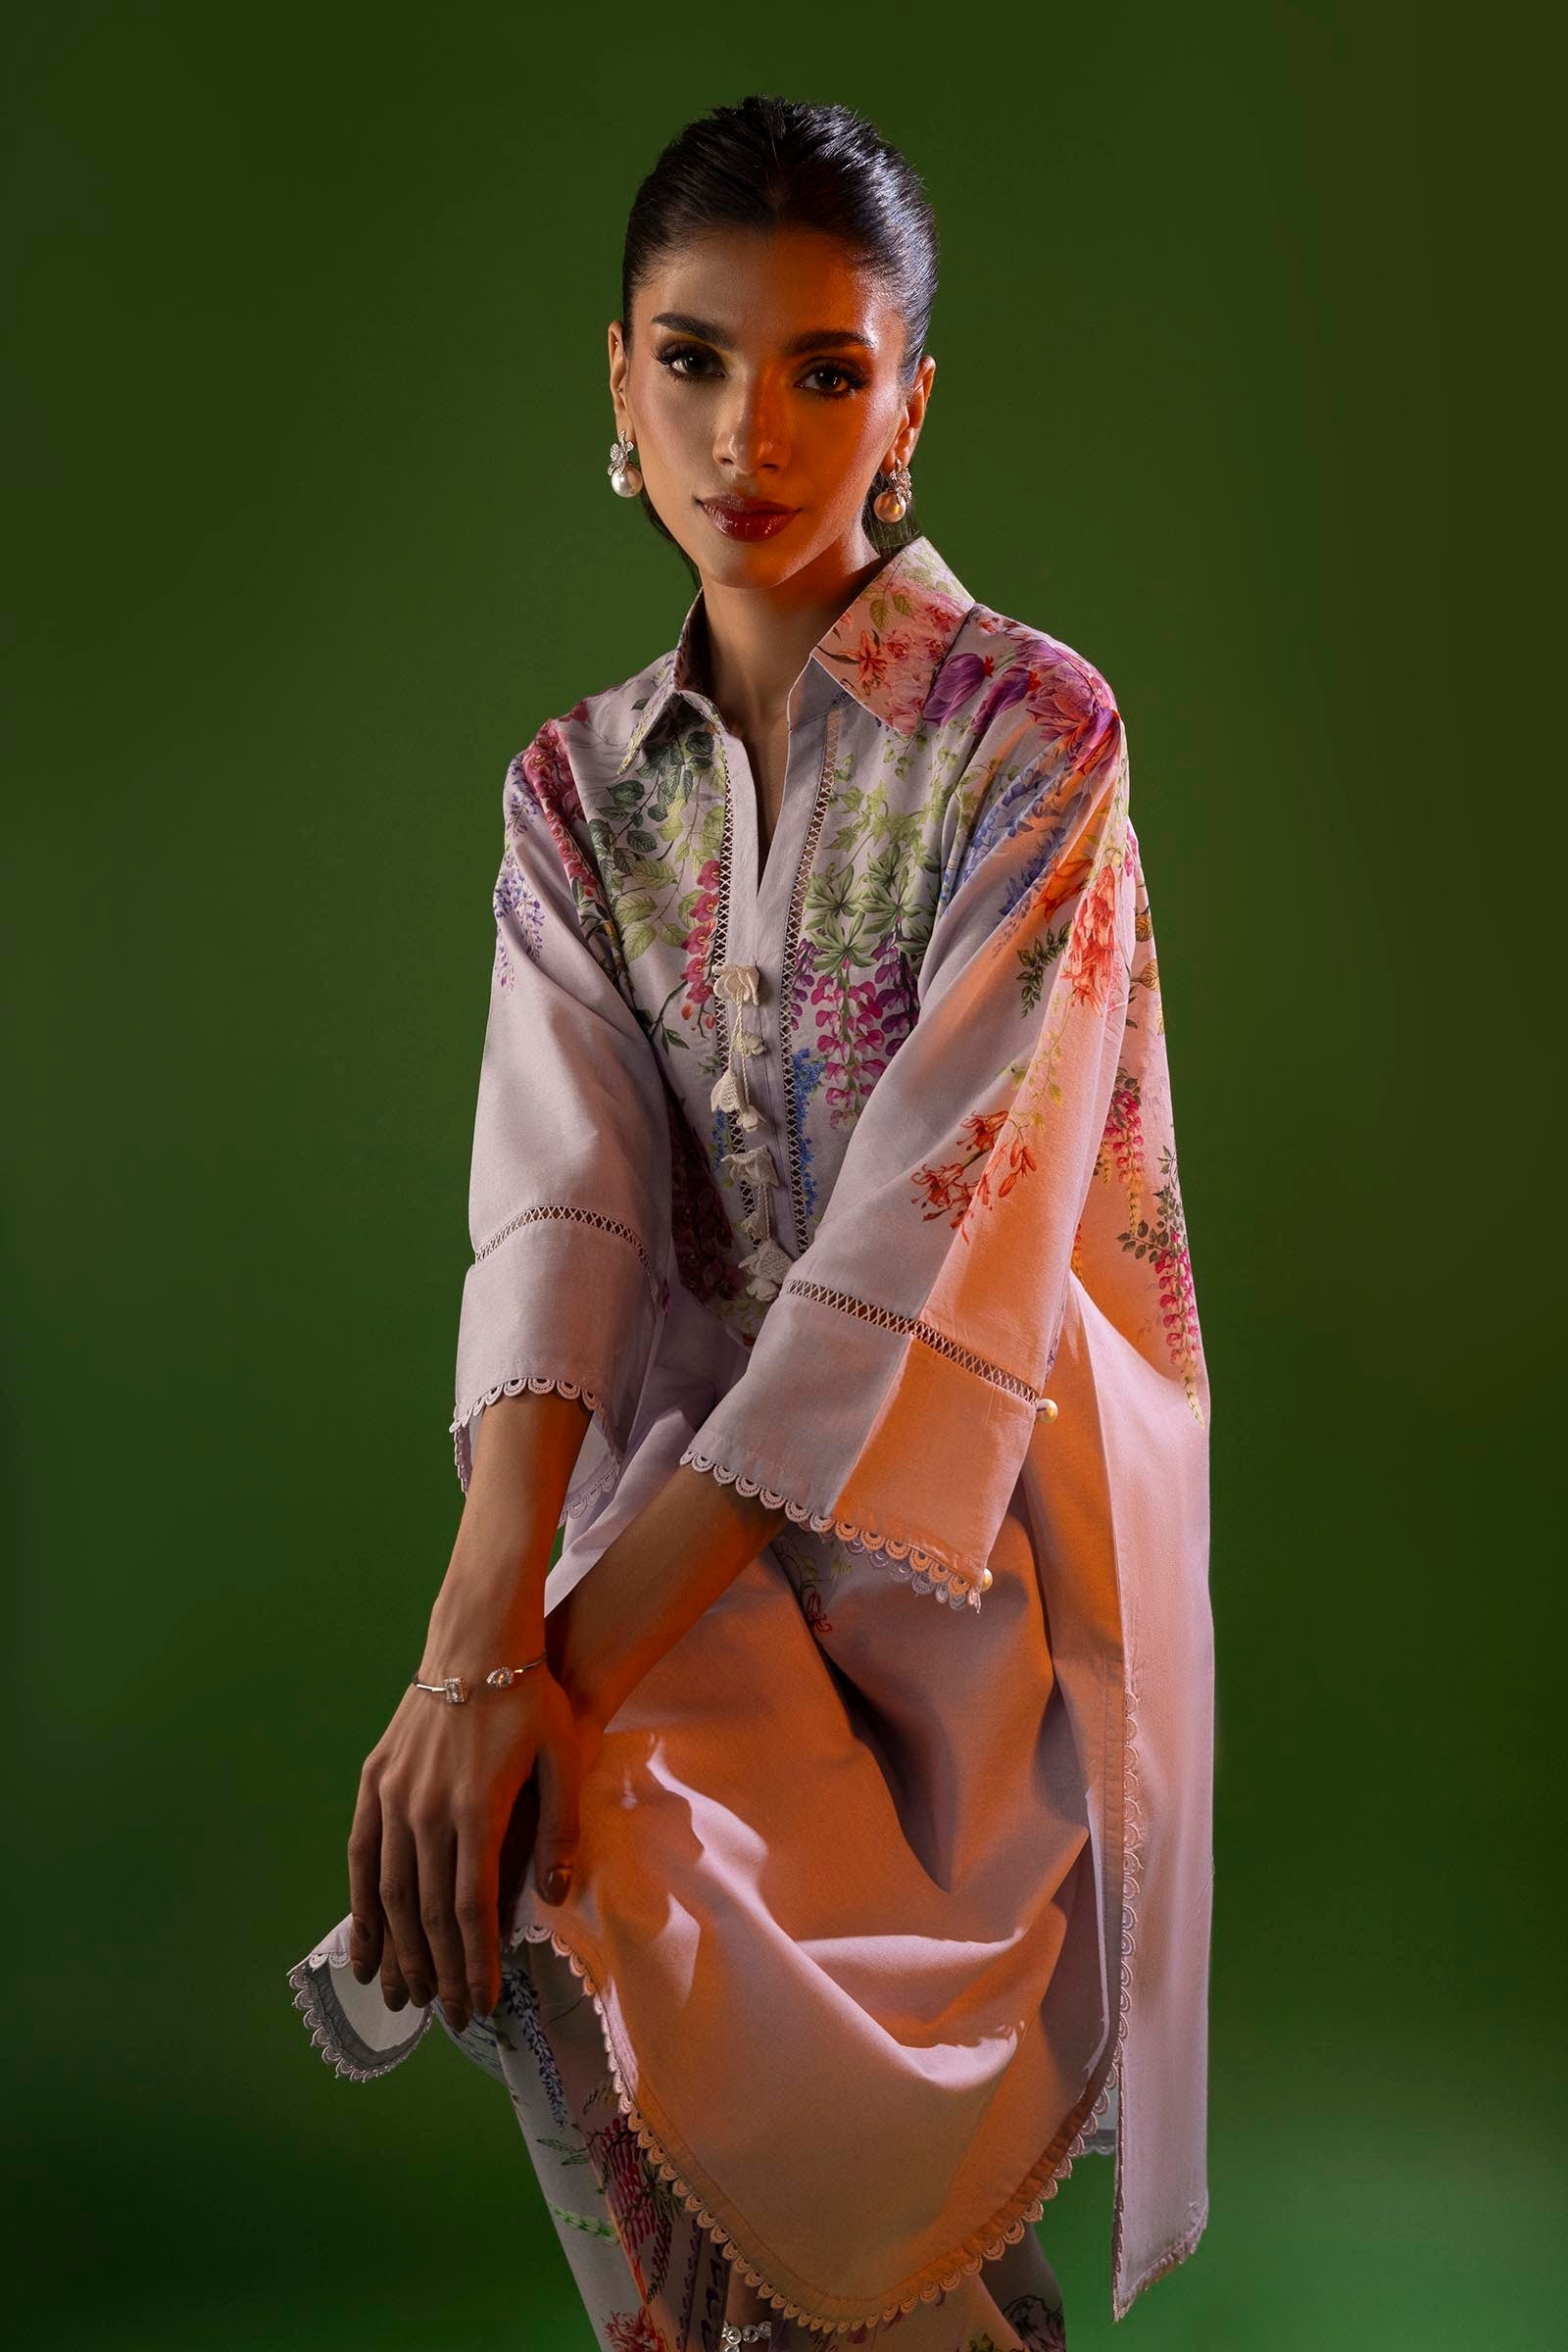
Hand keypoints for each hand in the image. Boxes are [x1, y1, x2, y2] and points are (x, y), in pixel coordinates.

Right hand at [346, 1661, 583, 2035]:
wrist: (477, 1643)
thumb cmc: (530, 1701)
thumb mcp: (563, 1759)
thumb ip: (560, 1832)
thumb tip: (556, 1897)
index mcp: (477, 1809)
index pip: (473, 1908)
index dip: (475, 1963)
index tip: (481, 2004)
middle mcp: (427, 1809)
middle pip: (430, 1911)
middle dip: (439, 1971)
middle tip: (449, 2019)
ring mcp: (394, 1794)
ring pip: (390, 1891)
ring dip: (397, 1950)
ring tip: (405, 1998)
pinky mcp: (374, 1780)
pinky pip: (362, 1854)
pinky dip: (361, 1904)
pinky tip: (363, 1943)